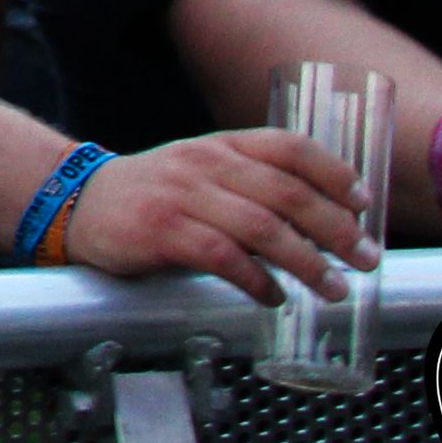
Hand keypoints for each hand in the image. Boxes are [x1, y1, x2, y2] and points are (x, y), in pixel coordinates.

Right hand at [57, 130, 366, 298]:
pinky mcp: (161, 231)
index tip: (363, 203)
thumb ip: (252, 187)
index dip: (334, 173)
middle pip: (286, 192)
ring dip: (307, 263)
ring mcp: (181, 195)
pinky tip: (273, 297)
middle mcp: (204, 163)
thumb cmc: (154, 195)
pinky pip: (223, 258)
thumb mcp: (202, 173)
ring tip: (332, 287)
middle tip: (365, 257)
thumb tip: (323, 229)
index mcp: (221, 145)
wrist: (76, 202)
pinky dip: (257, 281)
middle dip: (336, 228)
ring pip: (261, 228)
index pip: (289, 146)